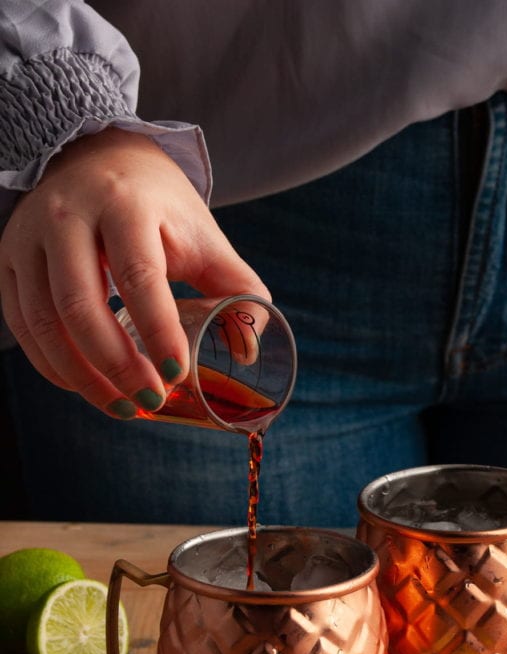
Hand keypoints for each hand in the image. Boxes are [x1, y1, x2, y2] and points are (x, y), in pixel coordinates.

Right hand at [0, 128, 269, 417]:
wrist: (98, 158)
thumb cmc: (159, 208)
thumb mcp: (204, 236)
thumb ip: (237, 288)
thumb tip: (248, 350)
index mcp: (126, 203)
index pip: (139, 275)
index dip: (157, 331)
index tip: (177, 375)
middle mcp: (68, 215)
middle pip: (80, 305)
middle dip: (116, 365)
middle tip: (150, 399)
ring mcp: (30, 237)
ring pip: (44, 322)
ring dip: (83, 377)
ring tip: (123, 407)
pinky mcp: (8, 259)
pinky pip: (23, 326)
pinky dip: (53, 366)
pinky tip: (87, 387)